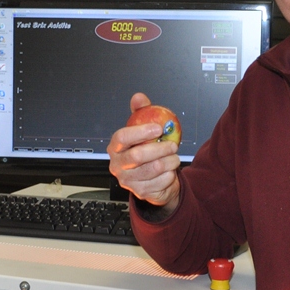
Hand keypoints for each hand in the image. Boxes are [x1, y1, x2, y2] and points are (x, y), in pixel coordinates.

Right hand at [107, 93, 181, 212]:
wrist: (152, 180)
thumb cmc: (145, 152)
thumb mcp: (143, 131)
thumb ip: (141, 113)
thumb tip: (138, 97)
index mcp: (115, 148)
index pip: (122, 138)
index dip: (140, 132)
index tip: (158, 128)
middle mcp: (118, 165)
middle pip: (138, 155)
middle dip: (160, 148)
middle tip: (172, 145)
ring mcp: (129, 181)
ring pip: (154, 168)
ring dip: (170, 161)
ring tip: (173, 157)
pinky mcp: (142, 192)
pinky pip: (162, 181)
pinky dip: (171, 174)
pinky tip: (169, 171)